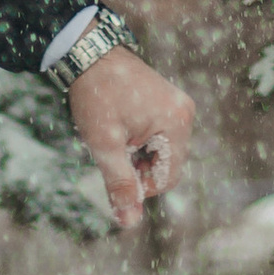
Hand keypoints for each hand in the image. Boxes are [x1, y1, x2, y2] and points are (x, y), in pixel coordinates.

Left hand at [69, 47, 195, 233]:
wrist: (89, 52)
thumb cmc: (97, 95)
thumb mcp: (105, 144)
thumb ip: (120, 184)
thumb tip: (129, 223)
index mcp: (176, 123)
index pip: (167, 178)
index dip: (140, 186)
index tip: (114, 171)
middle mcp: (184, 113)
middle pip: (168, 165)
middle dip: (139, 168)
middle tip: (112, 152)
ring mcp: (178, 104)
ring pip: (163, 152)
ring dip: (139, 155)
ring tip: (114, 137)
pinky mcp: (168, 100)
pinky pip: (160, 135)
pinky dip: (141, 141)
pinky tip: (121, 128)